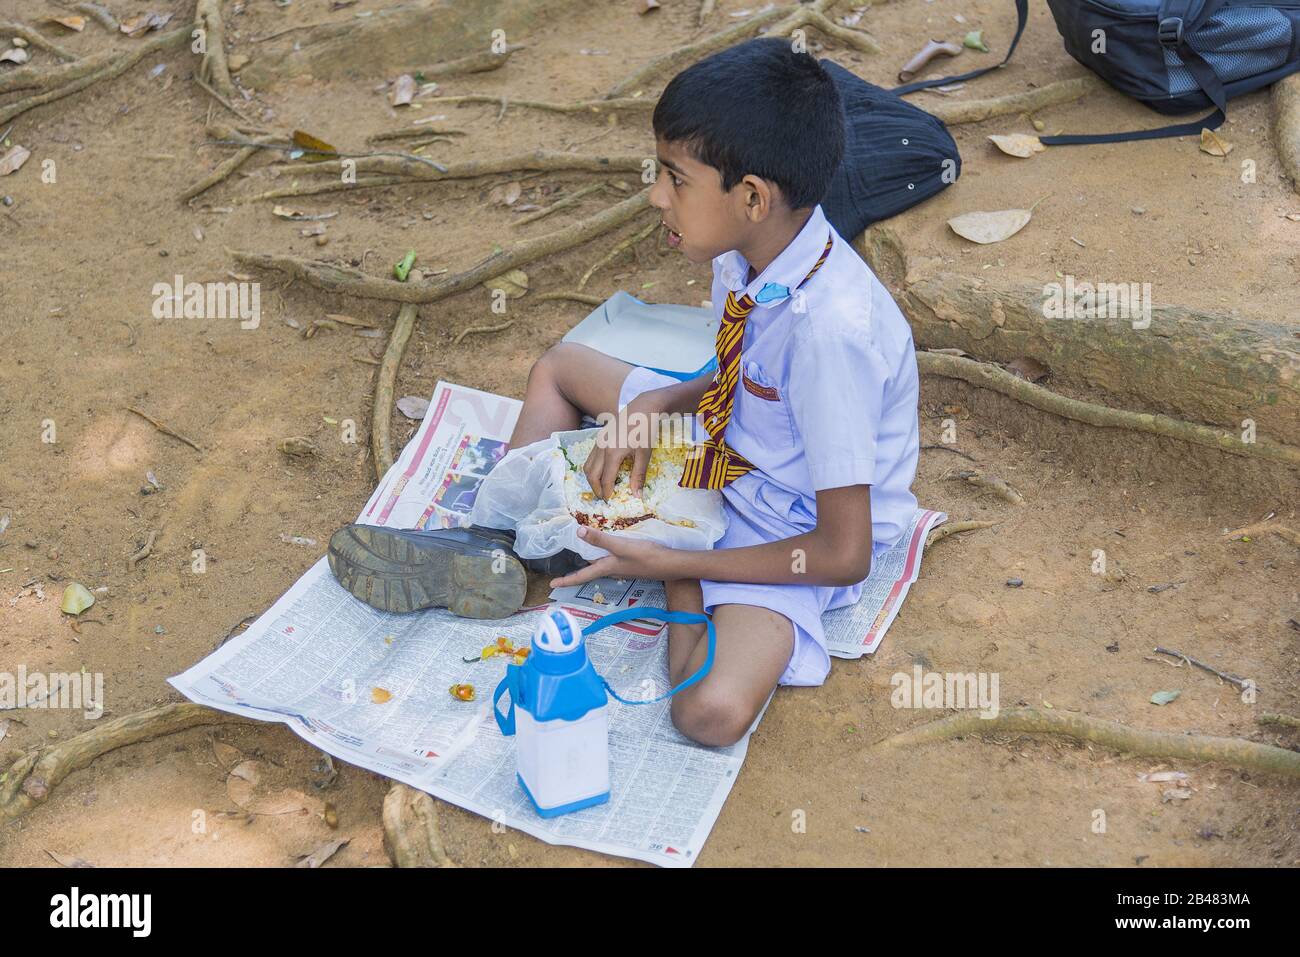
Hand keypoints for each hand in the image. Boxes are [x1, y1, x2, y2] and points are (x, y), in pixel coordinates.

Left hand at [549, 526, 674, 587]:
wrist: (671, 564)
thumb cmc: (646, 556)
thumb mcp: (621, 546)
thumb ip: (600, 540)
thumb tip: (578, 532)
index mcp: (606, 567)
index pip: (581, 576)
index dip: (566, 580)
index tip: (552, 585)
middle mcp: (612, 569)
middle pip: (589, 572)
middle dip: (576, 572)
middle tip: (562, 570)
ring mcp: (622, 567)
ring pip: (600, 565)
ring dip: (589, 563)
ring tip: (580, 555)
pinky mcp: (630, 562)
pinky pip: (611, 559)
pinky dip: (603, 555)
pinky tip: (605, 547)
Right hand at [582, 394, 660, 499]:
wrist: (643, 407)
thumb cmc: (646, 430)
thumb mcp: (644, 455)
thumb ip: (638, 476)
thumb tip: (637, 496)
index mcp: (612, 453)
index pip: (605, 480)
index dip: (607, 493)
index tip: (610, 501)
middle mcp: (601, 448)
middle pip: (591, 474)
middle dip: (596, 488)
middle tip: (604, 497)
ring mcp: (599, 441)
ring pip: (588, 465)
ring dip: (592, 478)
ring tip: (602, 487)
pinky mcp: (600, 437)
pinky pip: (591, 457)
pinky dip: (594, 467)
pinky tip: (604, 471)